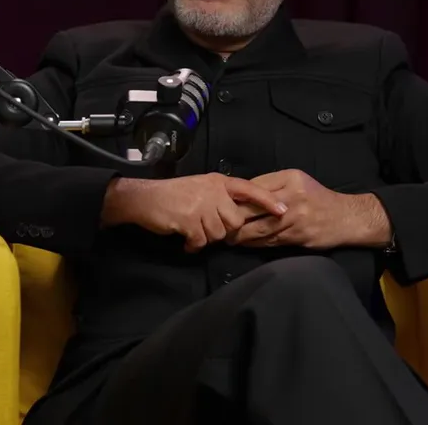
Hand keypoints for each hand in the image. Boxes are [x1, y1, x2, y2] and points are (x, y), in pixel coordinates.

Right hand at [102, 174, 287, 252]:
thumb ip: (220, 199)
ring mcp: (201, 205)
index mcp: (218, 182)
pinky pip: (201, 241)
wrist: (144, 198)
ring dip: (206, 238)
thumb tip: (237, 219)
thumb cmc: (173, 195)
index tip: (283, 211)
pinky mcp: (189, 220)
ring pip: (219, 234)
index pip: (250, 189)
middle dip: (224, 230)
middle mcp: (213, 191)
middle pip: (235, 221)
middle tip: (206, 229)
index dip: (267, 201)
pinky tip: (185, 241)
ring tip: (192, 231)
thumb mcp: (201, 188)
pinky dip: (193, 246)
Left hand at [229, 169, 382, 249]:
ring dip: (240, 234)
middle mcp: (292, 197)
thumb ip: (273, 185)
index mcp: (290, 178)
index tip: (222, 203)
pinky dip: (254, 243)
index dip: (236, 196)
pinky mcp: (296, 237)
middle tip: (219, 222)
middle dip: (234, 217)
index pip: (254, 187)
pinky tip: (244, 243)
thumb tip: (242, 193)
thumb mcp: (299, 181)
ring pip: (258, 228)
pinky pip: (268, 241)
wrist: (346, 218)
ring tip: (227, 236)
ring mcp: (294, 219)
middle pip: (253, 208)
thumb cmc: (318, 198)